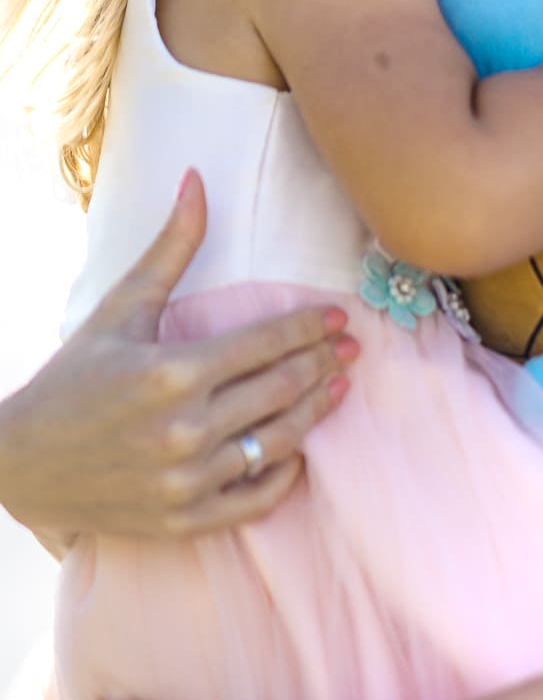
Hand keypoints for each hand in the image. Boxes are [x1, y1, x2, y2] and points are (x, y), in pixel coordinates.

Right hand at [0, 171, 357, 544]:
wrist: (21, 462)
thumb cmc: (72, 378)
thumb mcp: (118, 310)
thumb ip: (170, 250)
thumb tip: (198, 179)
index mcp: (169, 373)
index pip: (264, 343)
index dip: (309, 327)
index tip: (339, 318)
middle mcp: (183, 429)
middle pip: (280, 390)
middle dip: (322, 364)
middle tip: (353, 349)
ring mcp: (186, 480)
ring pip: (276, 442)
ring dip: (314, 413)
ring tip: (337, 388)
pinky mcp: (184, 519)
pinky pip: (256, 499)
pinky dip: (285, 475)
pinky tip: (300, 450)